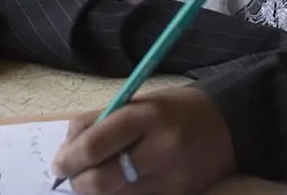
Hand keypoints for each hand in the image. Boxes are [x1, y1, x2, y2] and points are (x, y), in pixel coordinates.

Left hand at [52, 87, 234, 194]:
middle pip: (101, 181)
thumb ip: (101, 120)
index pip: (95, 145)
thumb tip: (68, 147)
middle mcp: (160, 149)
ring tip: (92, 177)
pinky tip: (117, 184)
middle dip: (77, 181)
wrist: (229, 125)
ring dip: (94, 191)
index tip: (58, 163)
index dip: (68, 158)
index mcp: (147, 116)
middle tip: (71, 175)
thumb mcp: (138, 101)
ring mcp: (170, 179)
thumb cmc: (176, 108)